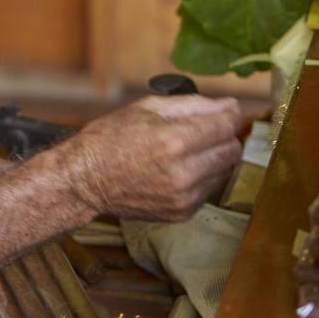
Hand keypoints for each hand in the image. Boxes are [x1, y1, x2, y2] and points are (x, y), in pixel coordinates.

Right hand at [51, 95, 242, 222]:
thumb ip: (193, 104)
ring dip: (213, 158)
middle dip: (223, 136)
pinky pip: (208, 190)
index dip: (230, 113)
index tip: (225, 111)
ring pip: (224, 172)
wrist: (85, 181)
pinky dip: (200, 178)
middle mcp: (185, 172)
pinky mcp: (182, 213)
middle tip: (203, 130)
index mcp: (175, 140)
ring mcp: (184, 196)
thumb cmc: (110, 140)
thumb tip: (229, 106)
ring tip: (186, 152)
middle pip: (232, 150)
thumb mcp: (147, 108)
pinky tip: (177, 170)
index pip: (228, 124)